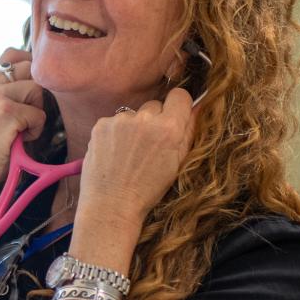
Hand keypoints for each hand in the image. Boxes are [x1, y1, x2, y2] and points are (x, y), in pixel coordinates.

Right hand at [0, 48, 46, 191]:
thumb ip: (9, 94)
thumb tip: (42, 80)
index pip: (12, 54)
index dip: (29, 65)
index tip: (31, 90)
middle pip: (29, 67)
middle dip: (37, 92)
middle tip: (28, 115)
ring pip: (37, 89)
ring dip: (37, 112)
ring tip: (23, 130)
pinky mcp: (5, 112)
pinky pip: (38, 114)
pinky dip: (36, 130)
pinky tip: (21, 140)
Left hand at [76, 88, 196, 240]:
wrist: (112, 204)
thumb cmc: (148, 189)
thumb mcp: (178, 163)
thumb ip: (188, 131)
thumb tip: (197, 106)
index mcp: (169, 128)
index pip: (179, 95)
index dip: (178, 107)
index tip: (174, 117)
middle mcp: (145, 119)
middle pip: (155, 105)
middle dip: (155, 120)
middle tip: (148, 145)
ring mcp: (120, 120)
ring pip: (133, 115)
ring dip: (133, 127)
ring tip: (128, 153)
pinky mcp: (101, 125)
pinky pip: (114, 122)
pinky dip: (115, 133)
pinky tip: (114, 153)